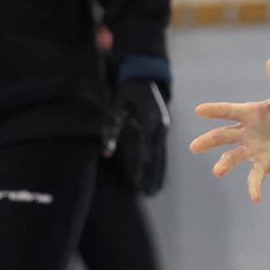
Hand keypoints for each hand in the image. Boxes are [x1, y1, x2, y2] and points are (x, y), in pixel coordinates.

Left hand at [106, 80, 170, 194]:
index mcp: (149, 123)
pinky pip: (161, 151)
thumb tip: (106, 152)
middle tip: (149, 194)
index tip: (137, 184)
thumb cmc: (127, 89)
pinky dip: (160, 164)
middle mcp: (159, 129)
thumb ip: (111, 128)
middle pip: (157, 158)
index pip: (145, 151)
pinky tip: (158, 174)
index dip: (141, 169)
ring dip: (158, 174)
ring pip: (161, 156)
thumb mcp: (116, 105)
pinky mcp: (162, 129)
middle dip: (153, 176)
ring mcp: (163, 129)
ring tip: (155, 190)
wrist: (146, 75)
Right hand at [188, 58, 269, 202]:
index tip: (199, 110)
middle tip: (193, 147)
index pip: (228, 110)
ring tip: (217, 171)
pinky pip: (256, 177)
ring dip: (225, 164)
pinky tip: (255, 198)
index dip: (215, 110)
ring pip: (234, 157)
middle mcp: (247, 132)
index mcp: (250, 113)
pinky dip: (254, 187)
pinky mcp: (264, 164)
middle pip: (223, 136)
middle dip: (209, 141)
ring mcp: (253, 149)